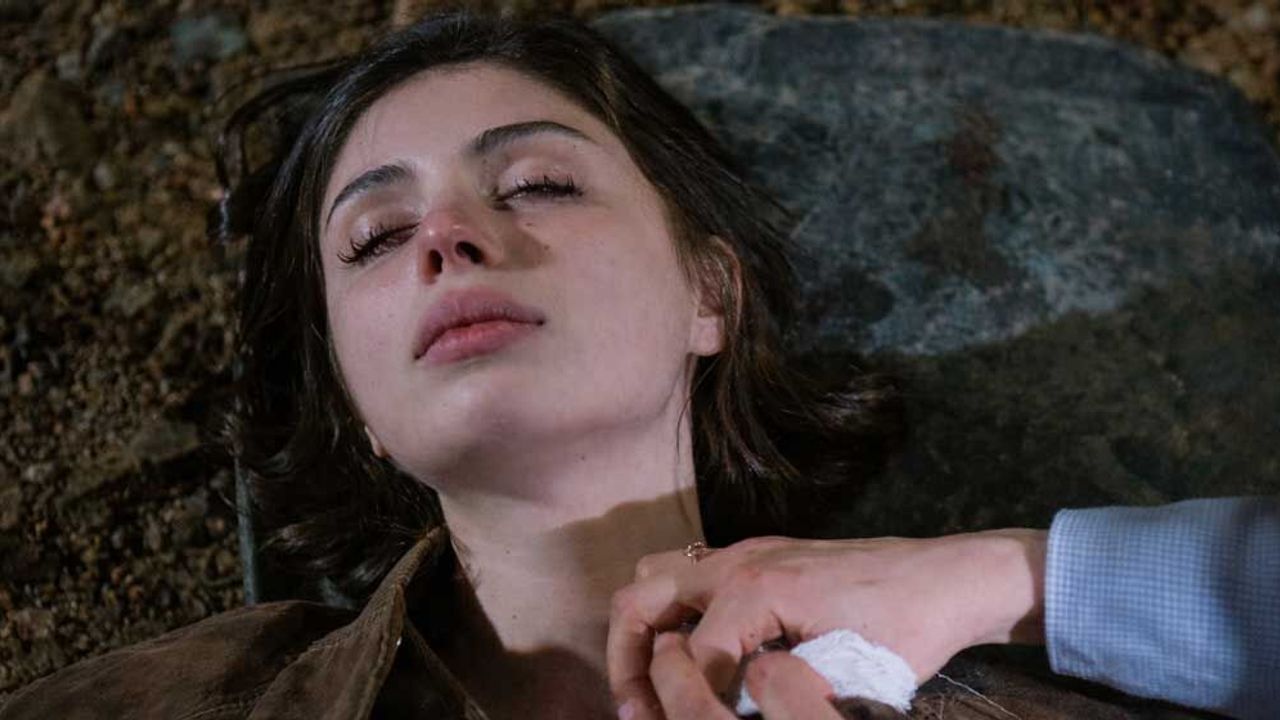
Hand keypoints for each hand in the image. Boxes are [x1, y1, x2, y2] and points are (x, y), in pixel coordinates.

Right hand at [607, 530, 1046, 718]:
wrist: (949, 578)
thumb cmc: (905, 627)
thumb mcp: (846, 677)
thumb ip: (775, 696)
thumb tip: (729, 712)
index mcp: (754, 587)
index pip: (684, 658)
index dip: (680, 708)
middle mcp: (737, 561)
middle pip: (638, 601)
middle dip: (627, 662)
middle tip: (637, 714)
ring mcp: (745, 551)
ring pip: (655, 577)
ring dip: (643, 630)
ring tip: (657, 686)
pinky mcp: (759, 555)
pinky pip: (688, 576)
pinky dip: (672, 614)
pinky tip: (698, 658)